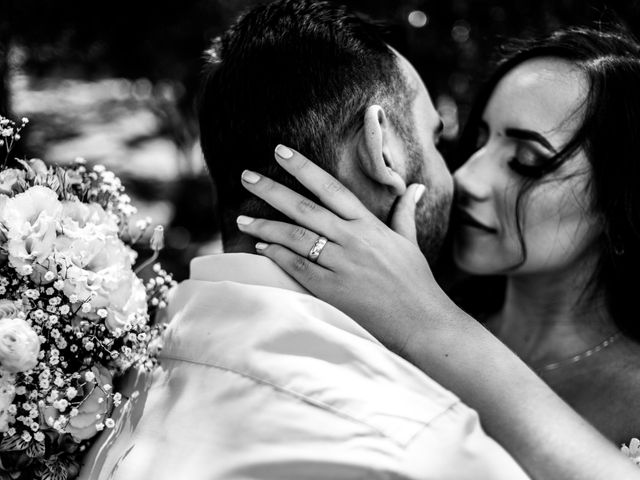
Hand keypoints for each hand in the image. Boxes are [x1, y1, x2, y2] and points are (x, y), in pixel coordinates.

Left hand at [237, 144, 452, 355]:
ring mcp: (342, 264)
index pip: (331, 188)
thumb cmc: (415, 282)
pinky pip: (297, 267)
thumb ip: (405, 212)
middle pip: (305, 207)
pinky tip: (261, 247)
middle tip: (246, 177)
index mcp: (369, 225)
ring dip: (265, 225)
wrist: (422, 322)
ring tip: (242, 219)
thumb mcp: (409, 242)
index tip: (280, 152)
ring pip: (296, 236)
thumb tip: (416, 188)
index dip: (304, 168)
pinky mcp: (332, 290)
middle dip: (272, 190)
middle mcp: (353, 239)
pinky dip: (277, 255)